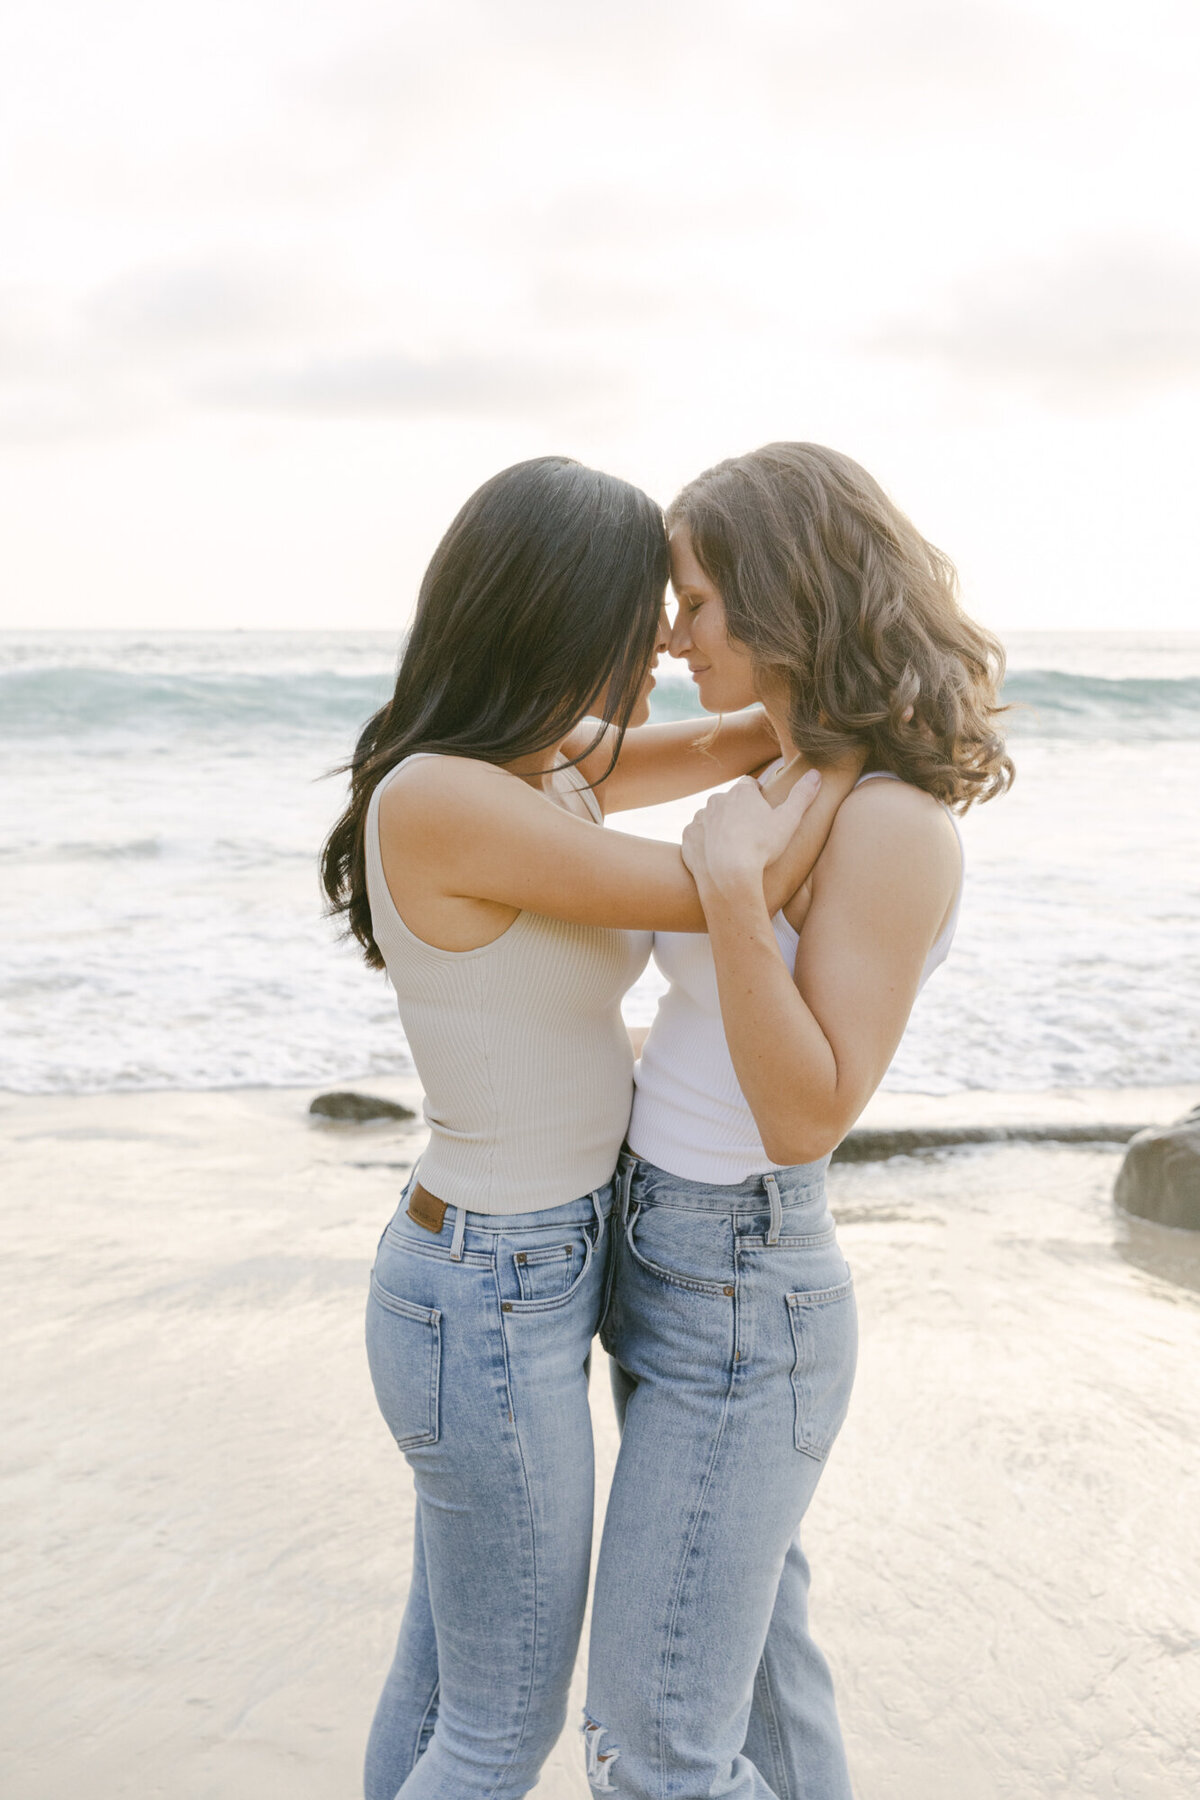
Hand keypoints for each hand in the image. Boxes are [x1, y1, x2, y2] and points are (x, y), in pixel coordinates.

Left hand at [681, 768, 821, 899]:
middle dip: (738, 812)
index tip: (764, 812)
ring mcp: (699, 818)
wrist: (727, 875)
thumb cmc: (761, 847)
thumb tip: (816, 774)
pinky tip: (715, 857)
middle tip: (750, 834)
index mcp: (741, 792)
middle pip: (729, 801)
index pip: (750, 785)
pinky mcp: (688, 837)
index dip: (758, 797)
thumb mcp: (789, 820)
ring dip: (719, 827)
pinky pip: (697, 836)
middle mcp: (717, 800)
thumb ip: (802, 795)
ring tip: (732, 848)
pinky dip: (704, 843)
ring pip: (711, 818)